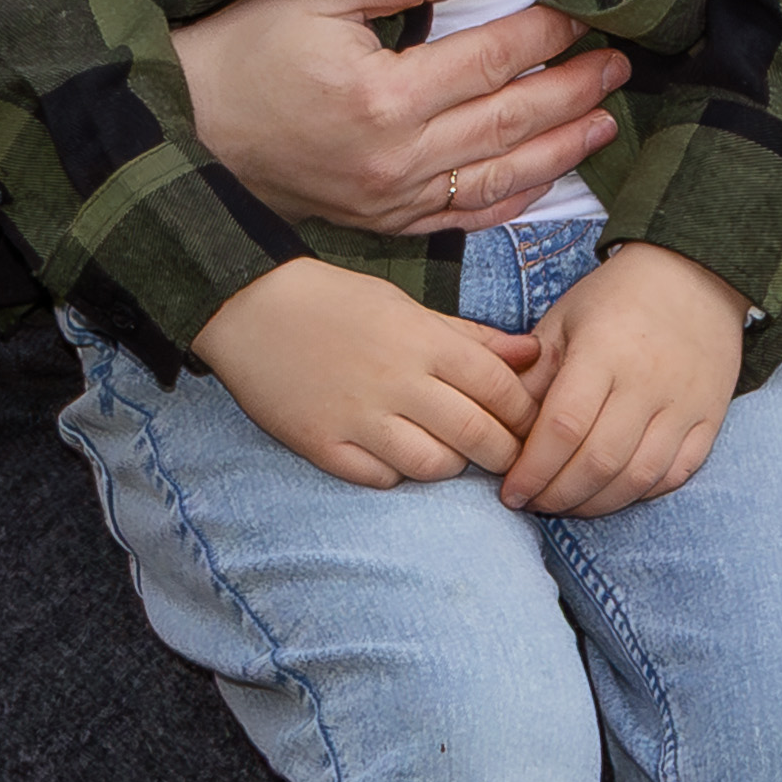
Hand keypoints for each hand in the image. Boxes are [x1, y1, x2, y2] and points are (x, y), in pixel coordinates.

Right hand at [170, 0, 627, 235]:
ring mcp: (391, 200)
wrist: (185, 134)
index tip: (584, 15)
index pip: (490, 60)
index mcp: (383, 96)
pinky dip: (513, 200)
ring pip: (499, 177)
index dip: (545, 34)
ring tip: (605, 120)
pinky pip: (464, 218)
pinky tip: (548, 178)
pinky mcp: (382, 224)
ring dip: (560, 148)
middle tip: (619, 66)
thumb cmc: (242, 54)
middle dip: (572, 90)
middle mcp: (396, 158)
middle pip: (509, 121)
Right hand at [193, 258, 537, 487]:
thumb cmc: (336, 302)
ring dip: (451, 466)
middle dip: (504, 453)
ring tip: (450, 455)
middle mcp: (397, 382)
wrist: (249, 307)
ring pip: (433, 465)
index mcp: (424, 341)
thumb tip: (531, 353)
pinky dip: (397, 474)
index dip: (523, 413)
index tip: (529, 423)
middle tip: (507, 458)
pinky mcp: (323, 445)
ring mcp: (359, 417)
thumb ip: (470, 336)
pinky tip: (397, 458)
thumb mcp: (407, 306)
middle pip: (477, 435)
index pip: (500, 389)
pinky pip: (380, 479)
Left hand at [500, 242, 745, 517]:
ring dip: (597, 504)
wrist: (696, 274)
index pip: (563, 428)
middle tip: (534, 503)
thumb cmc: (617, 297)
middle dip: (558, 495)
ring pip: (638, 477)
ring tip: (568, 504)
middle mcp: (648, 381)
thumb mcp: (563, 319)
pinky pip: (676, 473)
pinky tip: (614, 492)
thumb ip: (531, 374)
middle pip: (599, 462)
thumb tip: (502, 431)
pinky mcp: (710, 417)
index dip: (533, 470)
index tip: (511, 490)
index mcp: (603, 351)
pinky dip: (642, 494)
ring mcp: (684, 402)